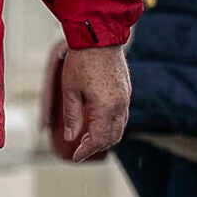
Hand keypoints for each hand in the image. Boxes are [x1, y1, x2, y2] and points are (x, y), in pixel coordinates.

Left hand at [55, 45, 130, 161]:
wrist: (100, 38)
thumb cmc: (82, 61)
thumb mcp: (70, 90)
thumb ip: (72, 116)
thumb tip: (70, 137)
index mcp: (105, 107)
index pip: (99, 139)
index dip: (87, 151)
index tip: (76, 157)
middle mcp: (120, 105)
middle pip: (113, 136)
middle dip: (98, 146)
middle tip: (81, 149)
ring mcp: (126, 97)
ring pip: (120, 127)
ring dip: (106, 136)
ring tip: (89, 138)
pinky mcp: (126, 91)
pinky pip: (122, 115)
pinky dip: (112, 124)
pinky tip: (98, 122)